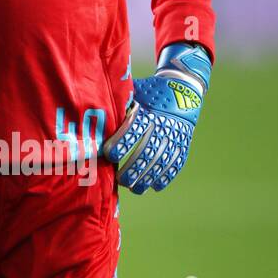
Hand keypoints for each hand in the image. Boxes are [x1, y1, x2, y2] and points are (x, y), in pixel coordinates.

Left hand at [102, 41, 210, 193]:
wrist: (184, 88)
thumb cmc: (149, 92)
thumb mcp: (135, 92)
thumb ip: (119, 104)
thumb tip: (94, 113)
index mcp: (147, 111)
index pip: (133, 130)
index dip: (121, 144)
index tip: (109, 156)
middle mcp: (162, 125)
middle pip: (147, 151)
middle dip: (133, 168)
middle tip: (120, 181)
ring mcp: (175, 136)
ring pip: (161, 161)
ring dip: (147, 178)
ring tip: (134, 188)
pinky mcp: (183, 144)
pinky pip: (176, 163)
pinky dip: (166, 176)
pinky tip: (154, 186)